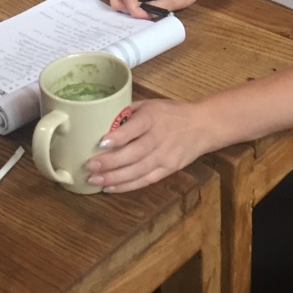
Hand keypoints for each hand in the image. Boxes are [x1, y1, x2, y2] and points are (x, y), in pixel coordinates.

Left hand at [85, 99, 212, 192]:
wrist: (203, 126)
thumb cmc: (172, 113)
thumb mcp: (151, 105)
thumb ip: (128, 112)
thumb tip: (100, 120)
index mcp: (153, 117)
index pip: (135, 128)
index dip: (119, 136)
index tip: (101, 142)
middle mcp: (159, 138)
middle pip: (134, 153)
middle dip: (110, 162)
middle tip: (89, 166)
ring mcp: (164, 156)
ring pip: (137, 171)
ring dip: (114, 177)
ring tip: (94, 180)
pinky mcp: (168, 170)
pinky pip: (145, 180)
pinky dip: (127, 186)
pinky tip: (110, 187)